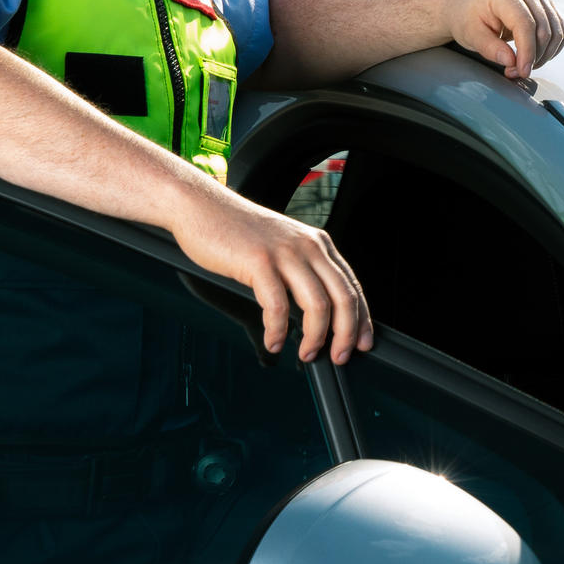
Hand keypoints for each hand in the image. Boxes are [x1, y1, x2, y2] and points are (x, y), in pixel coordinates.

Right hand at [168, 188, 372, 360]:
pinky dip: (278, 331)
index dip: (362, 318)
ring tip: (306, 354)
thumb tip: (317, 310)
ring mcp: (285, 253)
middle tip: (340, 357)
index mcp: (318, 244)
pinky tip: (273, 342)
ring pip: (317, 305)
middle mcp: (308, 247)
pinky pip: (278, 306)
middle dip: (346, 334)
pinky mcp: (259, 262)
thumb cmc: (236, 230)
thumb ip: (302, 269)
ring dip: (315, 337)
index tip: (363, 342)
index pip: (352, 286)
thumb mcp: (283, 245)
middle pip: (343, 298)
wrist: (200, 206)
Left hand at [444, 0, 563, 81]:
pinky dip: (552, 47)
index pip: (525, 24)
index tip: (523, 71)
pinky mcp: (546, 4)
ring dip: (545, 54)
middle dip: (535, 56)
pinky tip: (537, 56)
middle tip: (518, 71)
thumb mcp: (471, 35)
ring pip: (556, 31)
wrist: (466, 6)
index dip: (528, 51)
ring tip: (525, 65)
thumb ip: (490, 49)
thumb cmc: (467, 18)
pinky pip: (560, 29)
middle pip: (544, 29)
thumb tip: (511, 62)